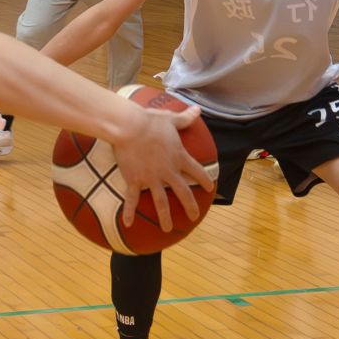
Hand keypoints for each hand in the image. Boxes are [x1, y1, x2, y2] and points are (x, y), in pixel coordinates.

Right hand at [111, 105, 212, 226]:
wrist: (129, 127)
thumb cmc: (150, 121)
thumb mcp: (171, 118)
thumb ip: (185, 117)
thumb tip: (197, 109)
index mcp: (179, 157)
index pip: (197, 171)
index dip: (205, 180)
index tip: (210, 188)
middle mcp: (168, 171)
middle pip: (183, 192)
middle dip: (190, 206)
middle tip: (194, 217)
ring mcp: (151, 179)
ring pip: (161, 202)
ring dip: (165, 217)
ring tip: (168, 229)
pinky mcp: (134, 181)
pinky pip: (132, 200)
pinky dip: (130, 212)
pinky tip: (128, 224)